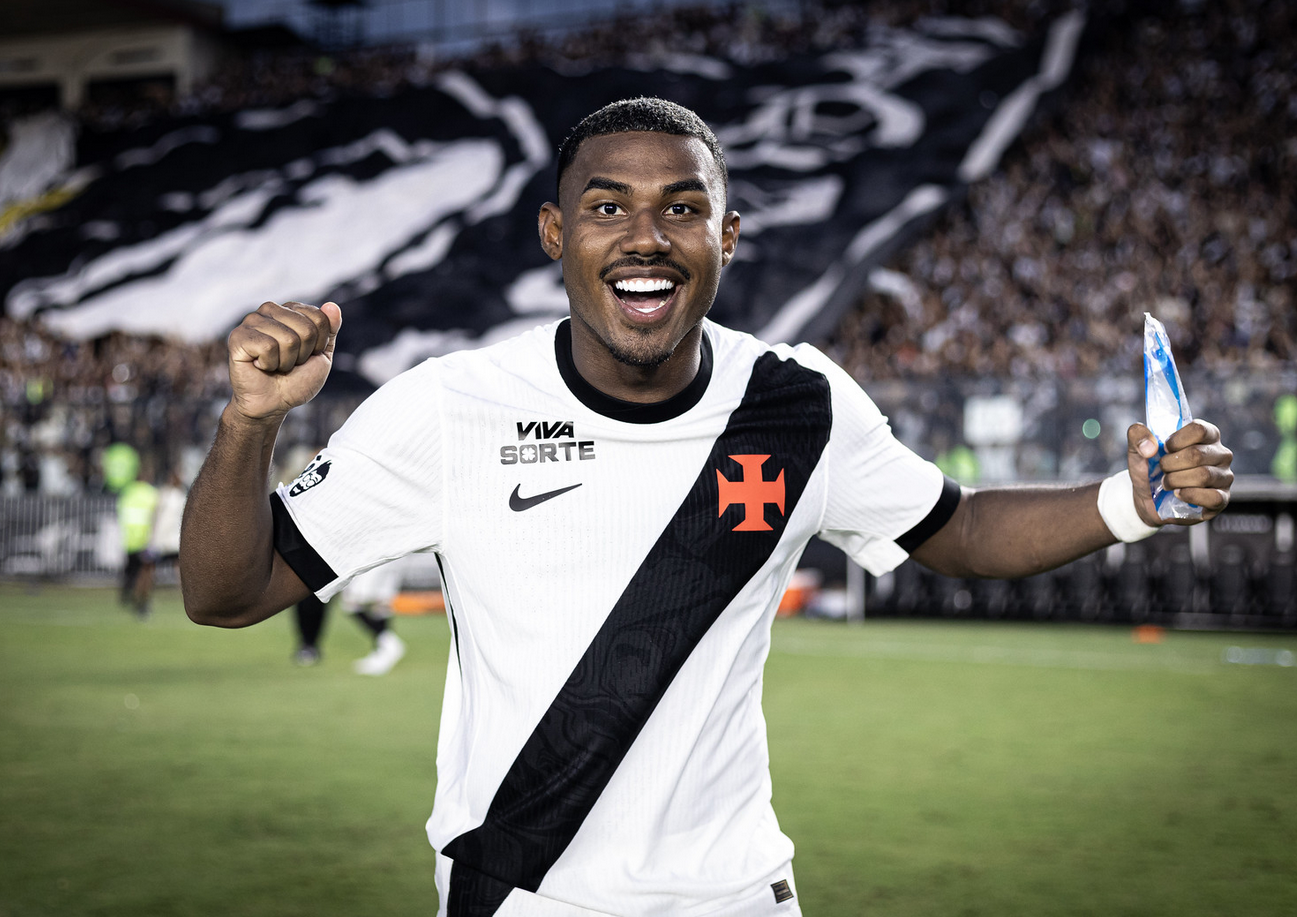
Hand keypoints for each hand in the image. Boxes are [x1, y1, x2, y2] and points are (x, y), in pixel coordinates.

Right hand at [227, 301, 340, 421]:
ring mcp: (252, 321)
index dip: (318, 344)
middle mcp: (269, 310)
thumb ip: (329, 329)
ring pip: (288, 339)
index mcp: (290, 310)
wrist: (273, 404)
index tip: (305, 355)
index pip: (320, 318)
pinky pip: (268, 347)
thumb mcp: (322, 354)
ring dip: (286, 361)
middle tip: (288, 363)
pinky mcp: (238, 336)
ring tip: (274, 365)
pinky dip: (269, 364)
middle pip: (307, 329)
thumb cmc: (296, 380)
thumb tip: (332, 306)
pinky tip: (260, 366)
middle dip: (303, 354)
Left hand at [1126, 420, 1232, 525]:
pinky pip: (1213, 497)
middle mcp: (1221, 453)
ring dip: (1175, 480)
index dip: (1176, 441)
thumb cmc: (1149, 469)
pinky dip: (1190, 496)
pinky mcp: (1223, 498)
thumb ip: (1137, 435)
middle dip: (1170, 464)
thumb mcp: (1138, 449)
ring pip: (1203, 475)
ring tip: (1166, 483)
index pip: (1199, 429)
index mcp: (1206, 435)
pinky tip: (1178, 494)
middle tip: (1161, 470)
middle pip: (1197, 454)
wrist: (1148, 499)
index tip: (1163, 449)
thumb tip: (1150, 447)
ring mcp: (1224, 476)